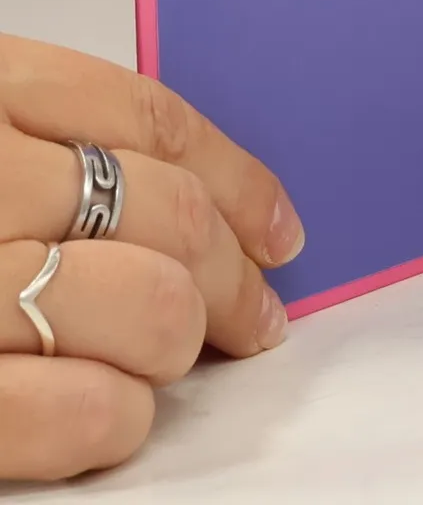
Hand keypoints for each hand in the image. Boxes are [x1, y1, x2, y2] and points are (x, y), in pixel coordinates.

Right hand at [0, 35, 303, 480]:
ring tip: (164, 365)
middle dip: (227, 274)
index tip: (277, 227)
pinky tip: (113, 417)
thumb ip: (32, 146)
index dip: (233, 177)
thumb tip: (197, 202)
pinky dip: (116, 418)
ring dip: (177, 345)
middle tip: (248, 315)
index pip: (139, 116)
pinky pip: (69, 411)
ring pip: (140, 304)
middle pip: (158, 212)